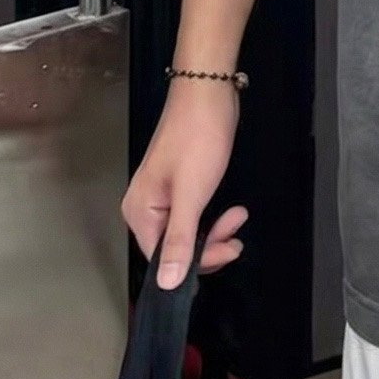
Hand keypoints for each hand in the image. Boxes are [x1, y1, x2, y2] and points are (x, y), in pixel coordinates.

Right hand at [120, 77, 247, 289]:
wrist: (207, 92)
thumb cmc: (198, 139)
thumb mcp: (191, 194)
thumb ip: (178, 240)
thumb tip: (166, 285)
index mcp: (139, 212)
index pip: (161, 260)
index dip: (193, 265)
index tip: (225, 252)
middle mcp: (145, 208)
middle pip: (174, 249)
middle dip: (208, 246)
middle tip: (236, 238)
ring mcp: (162, 197)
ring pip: (187, 232)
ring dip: (215, 231)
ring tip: (238, 217)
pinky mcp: (179, 186)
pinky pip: (193, 215)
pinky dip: (213, 217)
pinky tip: (233, 212)